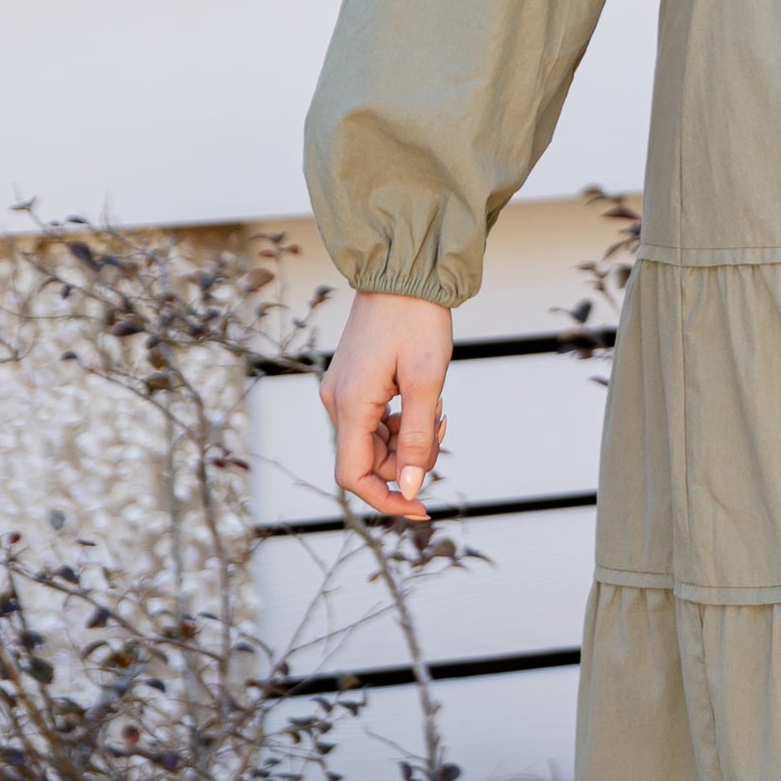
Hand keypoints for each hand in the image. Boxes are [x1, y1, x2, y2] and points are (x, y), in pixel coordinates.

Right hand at [321, 289, 454, 520]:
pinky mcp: (353, 382)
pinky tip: (424, 399)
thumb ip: (417, 438)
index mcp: (351, 405)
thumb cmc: (416, 321)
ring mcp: (343, 391)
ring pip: (374, 441)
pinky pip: (374, 420)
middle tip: (442, 426)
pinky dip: (401, 421)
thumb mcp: (427, 383)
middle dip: (407, 458)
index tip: (421, 506)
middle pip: (368, 460)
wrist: (403, 274)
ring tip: (437, 406)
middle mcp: (337, 402)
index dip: (386, 498)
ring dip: (407, 438)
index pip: (353, 476)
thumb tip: (409, 486)